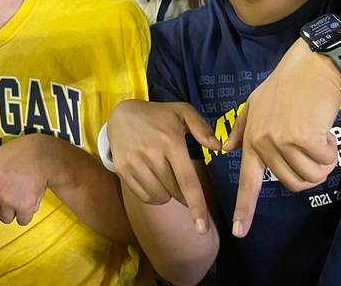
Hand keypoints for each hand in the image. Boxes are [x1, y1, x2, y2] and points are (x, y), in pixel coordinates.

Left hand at [0, 135, 48, 262]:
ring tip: (17, 188)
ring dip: (11, 209)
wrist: (36, 155)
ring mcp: (10, 201)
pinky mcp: (26, 206)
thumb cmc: (7, 158)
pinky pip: (22, 221)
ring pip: (6, 219)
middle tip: (5, 188)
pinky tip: (27, 194)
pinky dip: (25, 211)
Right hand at [108, 99, 219, 233]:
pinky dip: (153, 195)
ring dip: (167, 193)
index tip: (203, 228)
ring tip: (164, 174)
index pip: (186, 180)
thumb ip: (202, 128)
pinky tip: (152, 178)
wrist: (121, 114)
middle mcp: (151, 154)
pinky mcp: (122, 170)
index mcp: (170, 141)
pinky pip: (144, 196)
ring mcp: (134, 163)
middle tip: (176, 172)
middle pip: (175, 191)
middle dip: (182, 191)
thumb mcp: (182, 111)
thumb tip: (219, 147)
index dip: (197, 206)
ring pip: (160, 197)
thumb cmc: (158, 116)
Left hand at [224, 40, 340, 237]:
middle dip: (310, 172)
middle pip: (292, 184)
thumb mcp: (255, 103)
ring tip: (317, 135)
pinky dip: (331, 149)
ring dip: (323, 161)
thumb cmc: (286, 86)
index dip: (245, 209)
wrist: (308, 67)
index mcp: (251, 140)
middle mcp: (262, 143)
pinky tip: (324, 129)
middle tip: (313, 146)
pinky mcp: (302, 138)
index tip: (239, 232)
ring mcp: (280, 141)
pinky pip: (324, 162)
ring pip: (311, 176)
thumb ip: (242, 128)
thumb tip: (225, 148)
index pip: (247, 181)